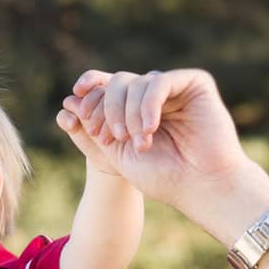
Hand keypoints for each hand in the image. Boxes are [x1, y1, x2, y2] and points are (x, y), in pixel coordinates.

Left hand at [56, 69, 253, 214]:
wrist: (201, 186)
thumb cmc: (163, 177)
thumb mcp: (117, 152)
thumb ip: (96, 127)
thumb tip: (68, 100)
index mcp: (135, 110)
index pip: (105, 89)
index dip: (90, 100)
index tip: (87, 126)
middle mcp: (153, 96)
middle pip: (117, 83)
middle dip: (108, 110)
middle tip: (113, 139)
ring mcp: (174, 88)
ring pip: (136, 82)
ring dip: (130, 114)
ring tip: (139, 143)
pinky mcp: (194, 83)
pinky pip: (158, 82)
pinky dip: (148, 105)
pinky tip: (149, 129)